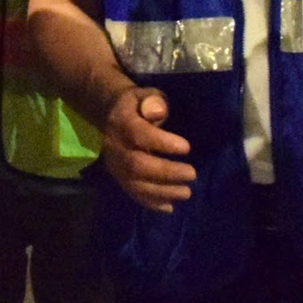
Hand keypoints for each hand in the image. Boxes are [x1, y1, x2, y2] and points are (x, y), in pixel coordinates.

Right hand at [100, 86, 195, 212]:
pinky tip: (169, 207)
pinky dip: (151, 203)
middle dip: (166, 173)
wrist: (110, 117)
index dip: (162, 143)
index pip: (139, 135)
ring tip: (186, 193)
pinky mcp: (119, 178)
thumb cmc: (136, 106)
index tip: (187, 147)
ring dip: (162, 192)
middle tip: (192, 174)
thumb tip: (159, 111)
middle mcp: (116, 148)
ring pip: (135, 184)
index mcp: (122, 123)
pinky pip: (133, 193)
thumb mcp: (143, 95)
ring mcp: (116, 166)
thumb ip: (153, 101)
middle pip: (137, 165)